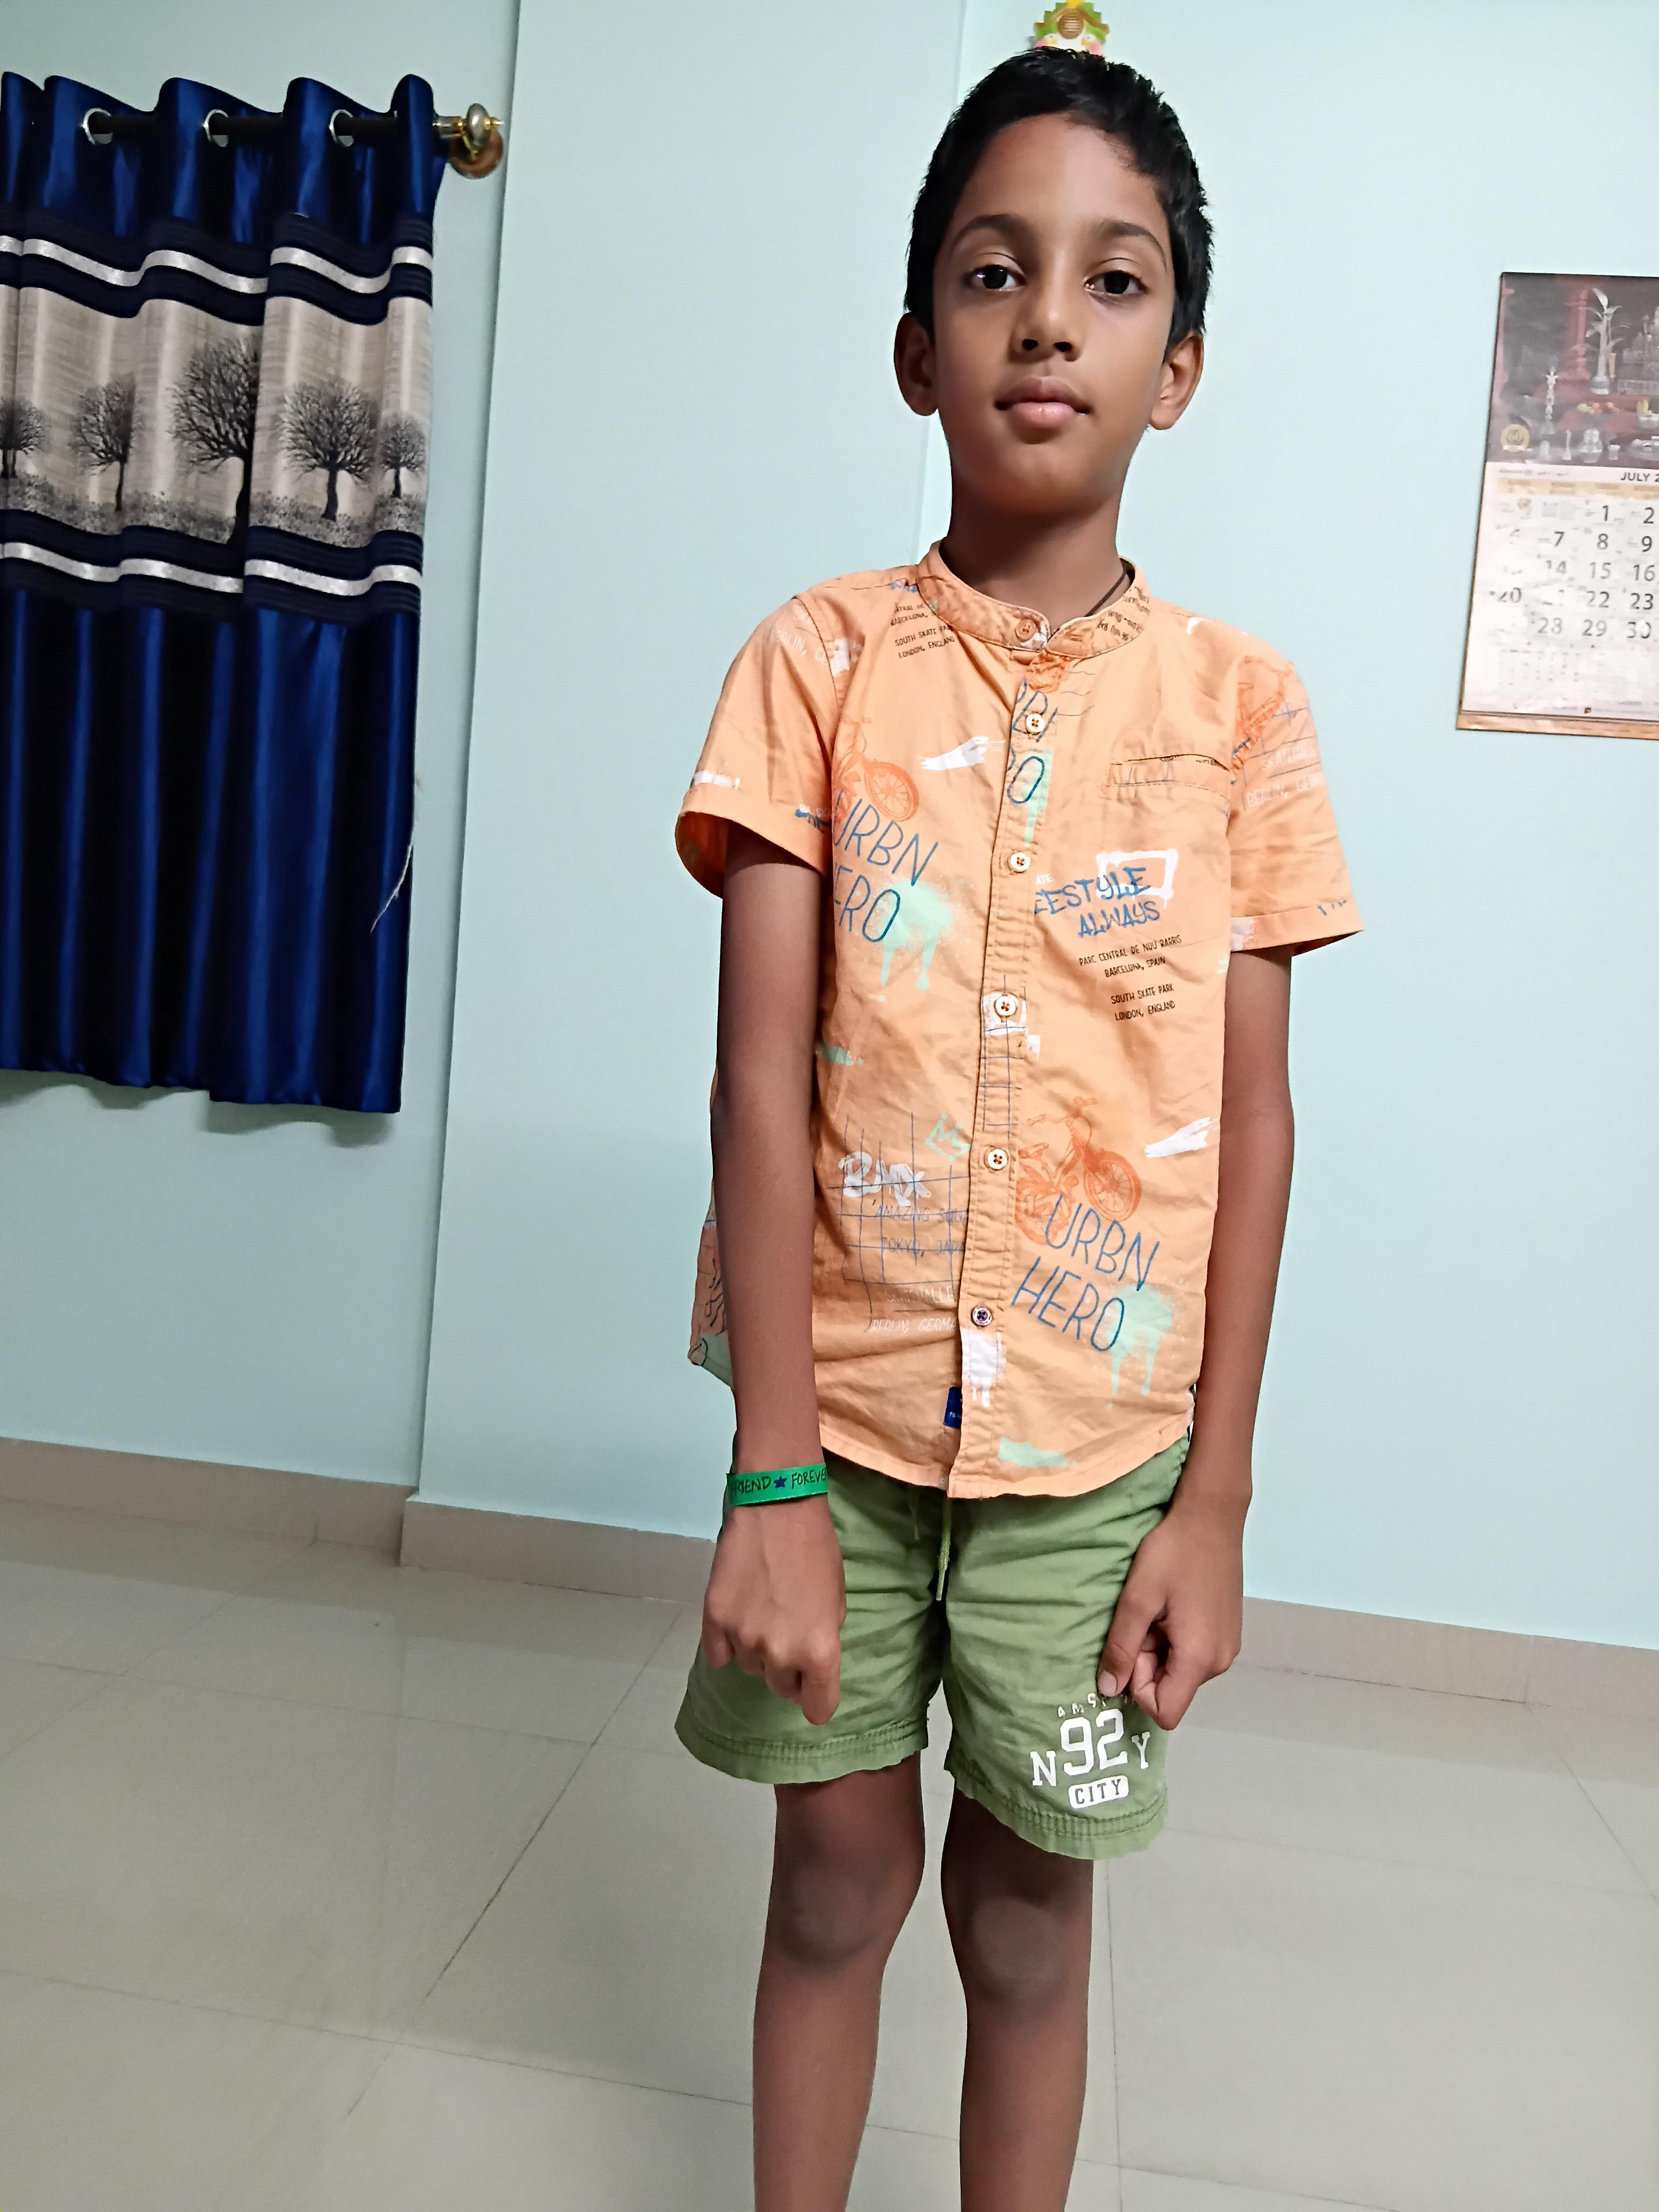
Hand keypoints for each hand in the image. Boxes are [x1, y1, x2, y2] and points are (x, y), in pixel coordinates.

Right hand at [702, 1495, 845, 1724]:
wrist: (777, 1507)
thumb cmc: (817, 1551)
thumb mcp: (837, 1601)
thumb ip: (822, 1640)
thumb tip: (809, 1666)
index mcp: (820, 1651)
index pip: (819, 1709)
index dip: (817, 1699)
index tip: (813, 1687)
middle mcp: (781, 1653)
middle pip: (782, 1688)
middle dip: (788, 1667)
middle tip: (788, 1630)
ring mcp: (744, 1638)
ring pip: (750, 1667)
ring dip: (758, 1648)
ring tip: (763, 1608)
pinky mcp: (714, 1620)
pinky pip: (719, 1654)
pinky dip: (727, 1641)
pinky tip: (738, 1612)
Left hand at [1097, 1487, 1244, 1728]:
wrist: (1211, 1517)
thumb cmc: (1172, 1553)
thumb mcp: (1137, 1600)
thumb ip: (1121, 1648)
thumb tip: (1108, 1690)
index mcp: (1199, 1659)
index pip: (1165, 1711)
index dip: (1138, 1688)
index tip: (1132, 1647)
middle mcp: (1220, 1662)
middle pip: (1172, 1690)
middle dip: (1146, 1663)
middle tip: (1142, 1619)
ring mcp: (1228, 1647)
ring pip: (1181, 1671)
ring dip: (1159, 1648)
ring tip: (1157, 1608)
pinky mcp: (1228, 1632)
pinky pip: (1194, 1653)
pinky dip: (1175, 1638)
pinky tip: (1172, 1604)